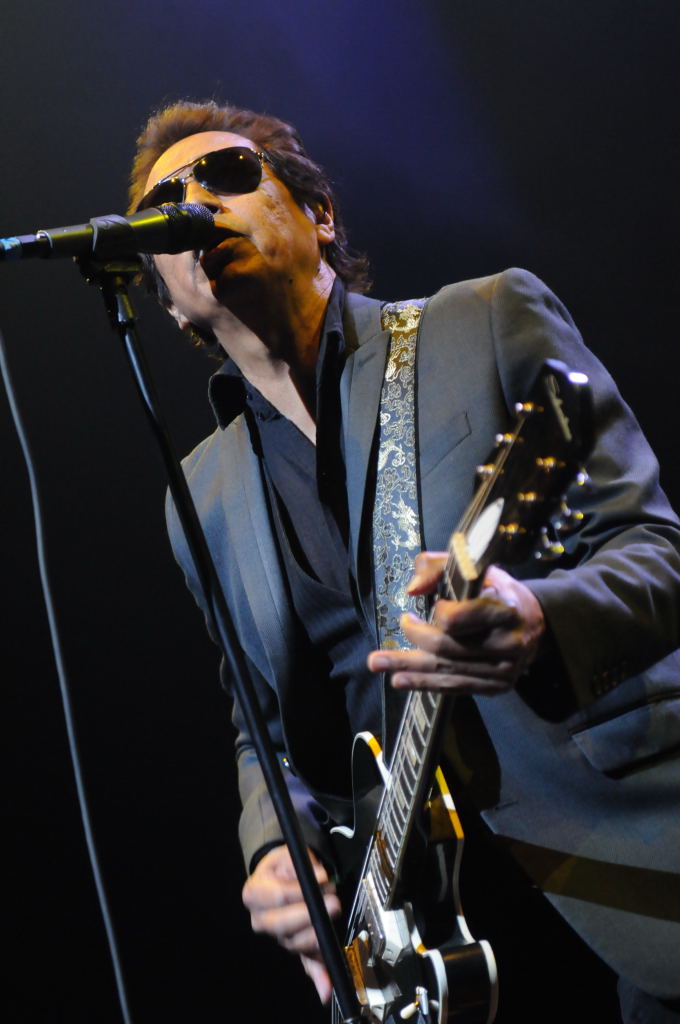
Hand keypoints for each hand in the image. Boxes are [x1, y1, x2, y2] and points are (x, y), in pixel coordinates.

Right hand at [241, 845, 339, 1002]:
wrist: (281, 876)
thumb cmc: (283, 866)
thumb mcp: (287, 855)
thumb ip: (301, 864)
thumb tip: (320, 878)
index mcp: (255, 894)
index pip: (277, 897)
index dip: (299, 891)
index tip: (321, 880)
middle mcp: (262, 919)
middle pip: (281, 925)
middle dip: (309, 916)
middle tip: (332, 904)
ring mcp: (279, 937)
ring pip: (296, 943)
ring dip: (317, 934)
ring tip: (334, 917)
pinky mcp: (296, 948)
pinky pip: (306, 964)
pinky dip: (317, 976)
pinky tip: (326, 987)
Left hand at [367, 553, 544, 694]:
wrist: (538, 623)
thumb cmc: (498, 591)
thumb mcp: (474, 568)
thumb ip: (439, 567)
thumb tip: (412, 589)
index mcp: (504, 609)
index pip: (459, 620)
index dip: (439, 614)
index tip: (433, 605)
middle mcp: (507, 643)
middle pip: (447, 647)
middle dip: (413, 641)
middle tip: (394, 632)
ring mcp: (504, 669)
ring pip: (446, 670)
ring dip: (409, 667)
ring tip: (379, 664)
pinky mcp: (498, 686)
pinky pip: (456, 686)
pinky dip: (425, 683)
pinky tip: (401, 680)